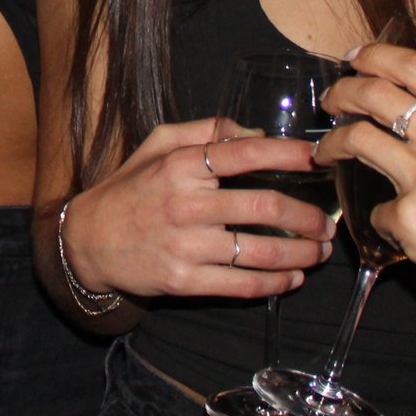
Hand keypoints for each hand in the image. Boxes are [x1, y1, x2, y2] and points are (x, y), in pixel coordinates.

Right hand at [60, 117, 335, 301]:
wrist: (87, 241)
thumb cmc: (129, 189)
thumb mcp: (156, 145)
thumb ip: (204, 131)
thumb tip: (255, 133)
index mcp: (180, 165)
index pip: (244, 154)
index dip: (287, 154)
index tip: (317, 158)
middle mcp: (185, 203)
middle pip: (263, 206)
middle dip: (307, 216)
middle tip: (328, 223)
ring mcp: (185, 245)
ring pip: (259, 251)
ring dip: (300, 253)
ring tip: (319, 251)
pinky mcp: (183, 281)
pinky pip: (240, 284)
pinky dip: (274, 283)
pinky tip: (292, 278)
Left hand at [315, 42, 415, 297]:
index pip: (414, 68)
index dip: (376, 57)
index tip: (356, 59)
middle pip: (373, 94)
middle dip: (343, 92)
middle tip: (331, 101)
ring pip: (357, 139)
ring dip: (332, 143)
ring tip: (324, 151)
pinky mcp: (407, 216)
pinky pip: (378, 210)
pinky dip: (382, 217)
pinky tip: (393, 226)